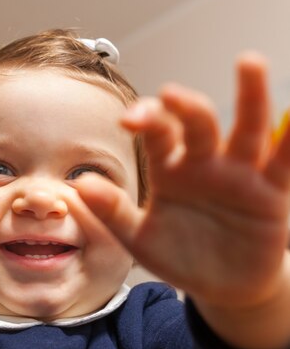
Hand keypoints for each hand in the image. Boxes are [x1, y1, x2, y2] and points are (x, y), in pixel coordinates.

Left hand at [78, 53, 289, 312]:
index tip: (130, 119)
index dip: (146, 121)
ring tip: (249, 62)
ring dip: (249, 97)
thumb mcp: (138, 238)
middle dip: (186, 107)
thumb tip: (78, 185)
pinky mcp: (270, 193)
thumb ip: (111, 211)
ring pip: (245, 130)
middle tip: (172, 94)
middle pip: (197, 124)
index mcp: (168, 169)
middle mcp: (202, 163)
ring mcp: (238, 174)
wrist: (218, 286)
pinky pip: (283, 162)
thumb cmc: (175, 255)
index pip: (158, 134)